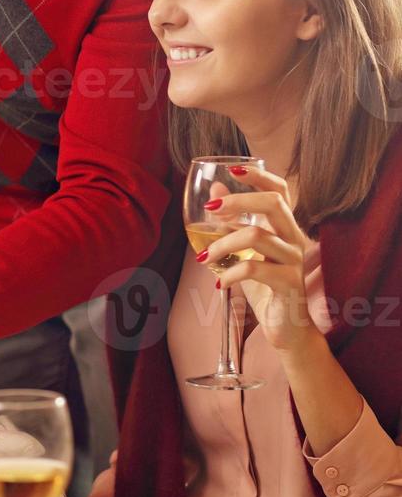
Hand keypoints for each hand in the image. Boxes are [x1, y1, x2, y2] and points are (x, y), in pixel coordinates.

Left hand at [202, 166, 318, 352]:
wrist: (286, 327)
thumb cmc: (265, 285)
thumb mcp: (244, 250)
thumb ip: (232, 221)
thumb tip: (214, 190)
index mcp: (284, 227)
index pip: (281, 191)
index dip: (260, 176)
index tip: (233, 169)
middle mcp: (294, 238)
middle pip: (274, 203)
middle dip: (239, 200)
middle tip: (209, 209)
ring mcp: (294, 260)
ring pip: (257, 235)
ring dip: (222, 243)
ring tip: (201, 257)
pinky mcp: (289, 283)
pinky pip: (255, 268)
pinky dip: (230, 273)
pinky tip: (218, 282)